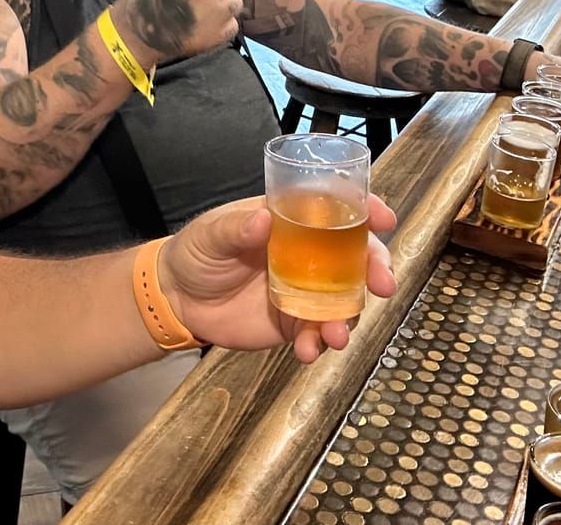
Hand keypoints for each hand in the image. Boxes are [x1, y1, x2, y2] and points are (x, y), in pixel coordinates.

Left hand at [160, 194, 398, 363]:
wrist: (177, 300)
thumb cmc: (195, 253)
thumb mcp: (211, 234)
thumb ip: (235, 229)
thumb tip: (261, 220)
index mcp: (290, 221)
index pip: (336, 209)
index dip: (366, 210)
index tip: (383, 218)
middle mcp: (306, 254)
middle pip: (354, 257)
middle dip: (375, 268)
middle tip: (383, 285)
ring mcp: (303, 290)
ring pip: (342, 301)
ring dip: (348, 318)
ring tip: (336, 335)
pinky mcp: (292, 322)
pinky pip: (316, 333)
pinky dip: (318, 344)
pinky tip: (308, 351)